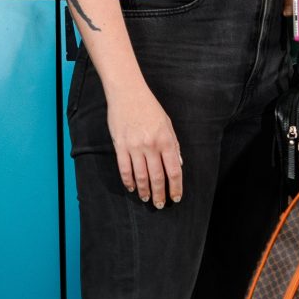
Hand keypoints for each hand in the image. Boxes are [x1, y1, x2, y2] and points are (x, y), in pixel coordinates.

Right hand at [106, 81, 183, 208]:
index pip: (174, 170)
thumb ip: (174, 144)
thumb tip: (178, 164)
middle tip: (160, 205)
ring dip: (144, 190)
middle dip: (160, 194)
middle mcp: (151, 146)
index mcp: (166, 140)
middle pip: (158, 177)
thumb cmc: (149, 107)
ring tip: (146, 199)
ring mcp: (135, 147)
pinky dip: (129, 181)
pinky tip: (132, 187)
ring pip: (141, 176)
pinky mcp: (120, 145)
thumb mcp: (167, 123)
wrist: (128, 93)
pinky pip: (124, 169)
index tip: (176, 197)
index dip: (176, 187)